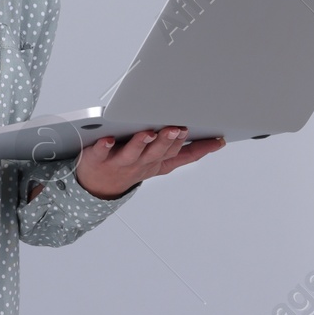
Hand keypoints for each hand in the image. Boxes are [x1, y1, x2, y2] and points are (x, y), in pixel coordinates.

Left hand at [31, 126, 226, 201]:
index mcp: (156, 161)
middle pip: (157, 152)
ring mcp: (120, 162)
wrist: (97, 186)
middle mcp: (140, 163)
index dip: (198, 147)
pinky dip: (104, 146)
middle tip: (177, 128)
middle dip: (168, 140)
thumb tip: (216, 142)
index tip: (215, 138)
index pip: (179, 153)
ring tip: (148, 132)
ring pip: (132, 152)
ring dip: (140, 142)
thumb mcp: (161, 163)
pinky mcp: (98, 158)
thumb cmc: (131, 168)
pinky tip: (107, 139)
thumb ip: (184, 152)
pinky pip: (101, 153)